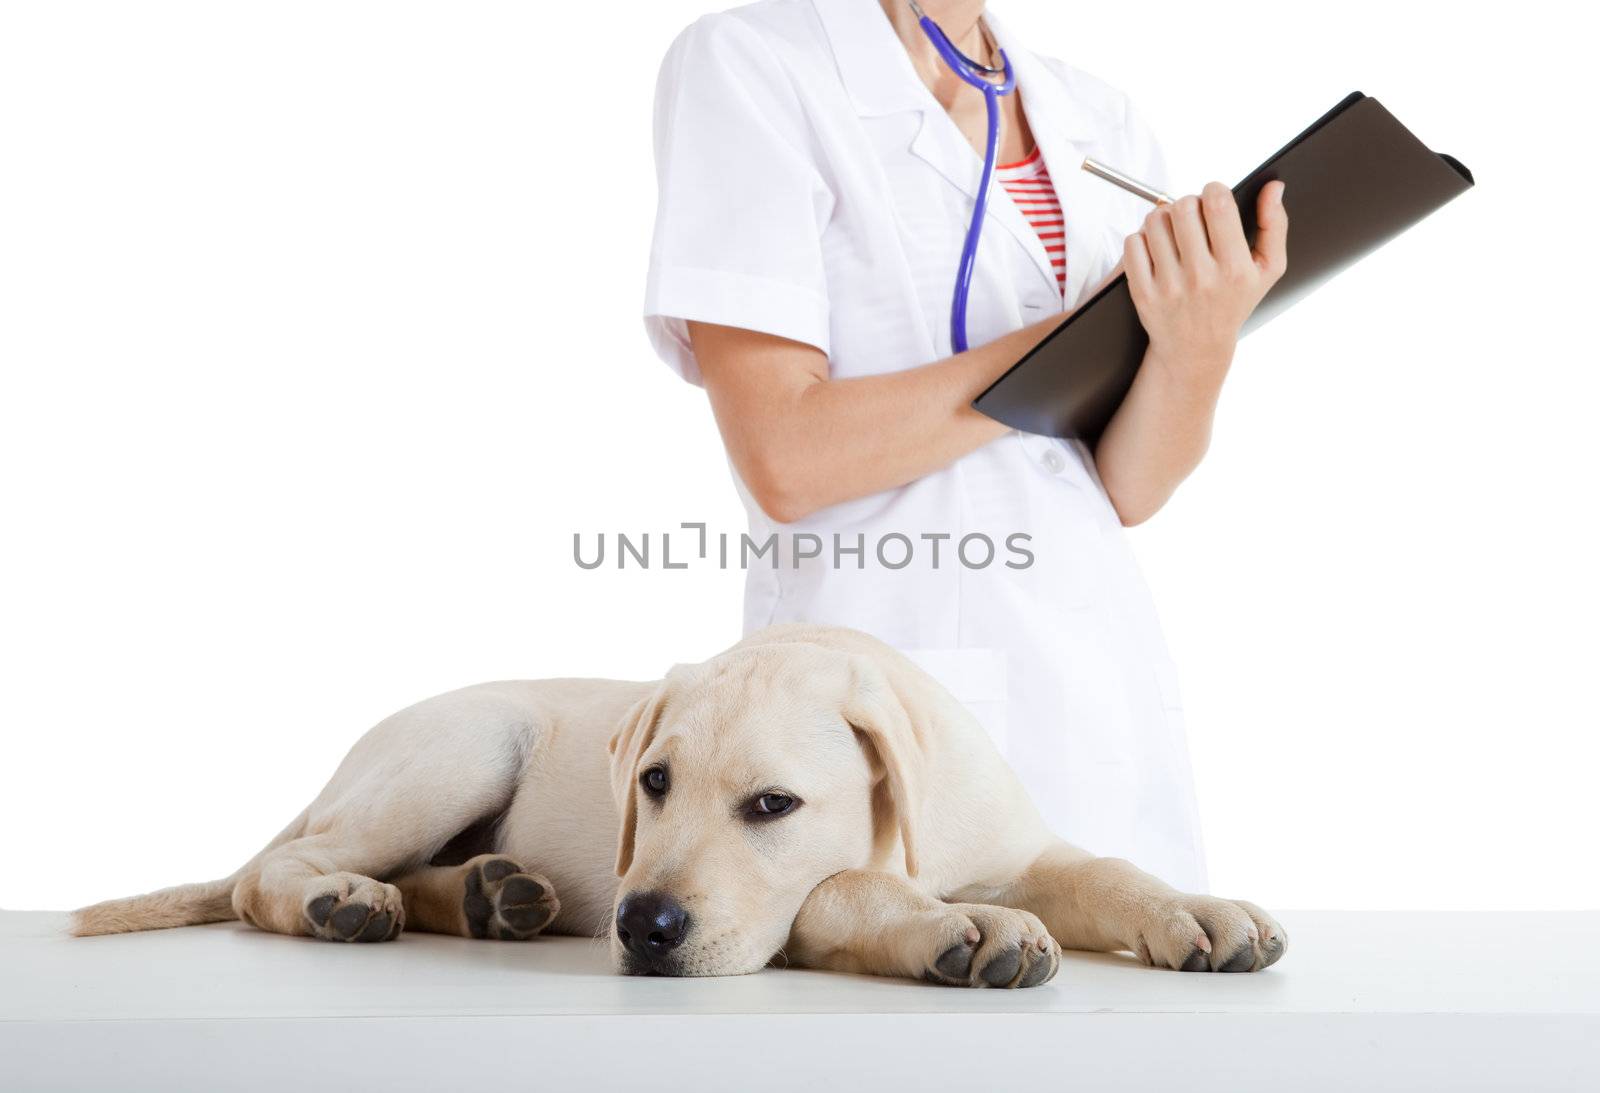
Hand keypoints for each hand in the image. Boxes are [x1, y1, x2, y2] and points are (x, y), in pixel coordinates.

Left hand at [1123, 180, 1287, 381]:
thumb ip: (1275, 225)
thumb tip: (1274, 186)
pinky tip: (1156, 248)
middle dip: (1188, 203)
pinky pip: (1133, 243)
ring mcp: (1169, 287)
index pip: (1218, 204)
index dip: (1213, 190)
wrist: (1196, 349)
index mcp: (1235, 268)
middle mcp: (1202, 278)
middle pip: (1183, 208)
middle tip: (1192, 215)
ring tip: (1174, 231)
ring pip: (1155, 221)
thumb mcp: (1267, 270)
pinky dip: (1142, 238)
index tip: (1213, 197)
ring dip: (1163, 218)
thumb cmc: (1234, 301)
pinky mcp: (1143, 294)